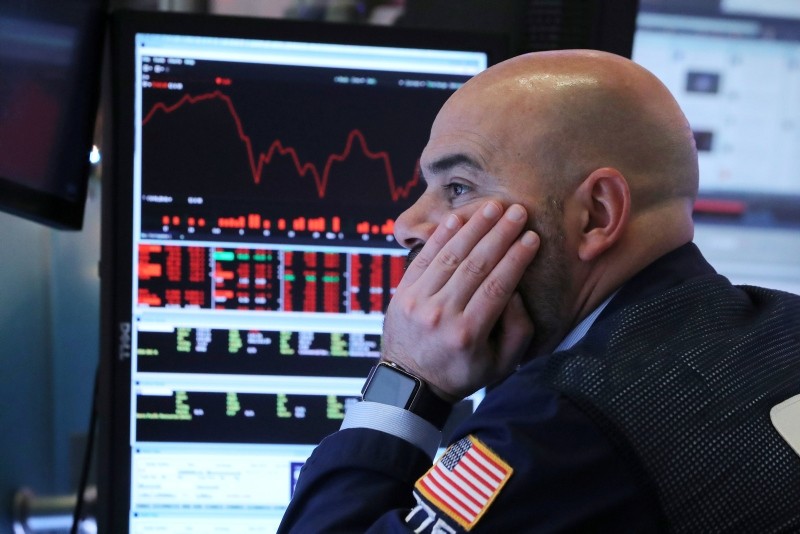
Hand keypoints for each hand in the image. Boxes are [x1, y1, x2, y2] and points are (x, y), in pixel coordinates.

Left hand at [382, 201, 539, 401]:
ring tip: (493, 207)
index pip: (497, 286)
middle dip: (499, 234)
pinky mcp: (403, 292)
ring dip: (473, 227)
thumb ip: (517, 329)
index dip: (516, 258)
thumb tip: (517, 290)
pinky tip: (458, 217)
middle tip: (518, 212)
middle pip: (475, 265)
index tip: (532, 237)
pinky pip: (424, 257)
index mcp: (467, 334)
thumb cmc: (461, 372)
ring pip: (450, 256)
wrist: (410, 382)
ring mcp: (418, 301)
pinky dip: (441, 235)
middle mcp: (440, 314)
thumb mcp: (500, 364)